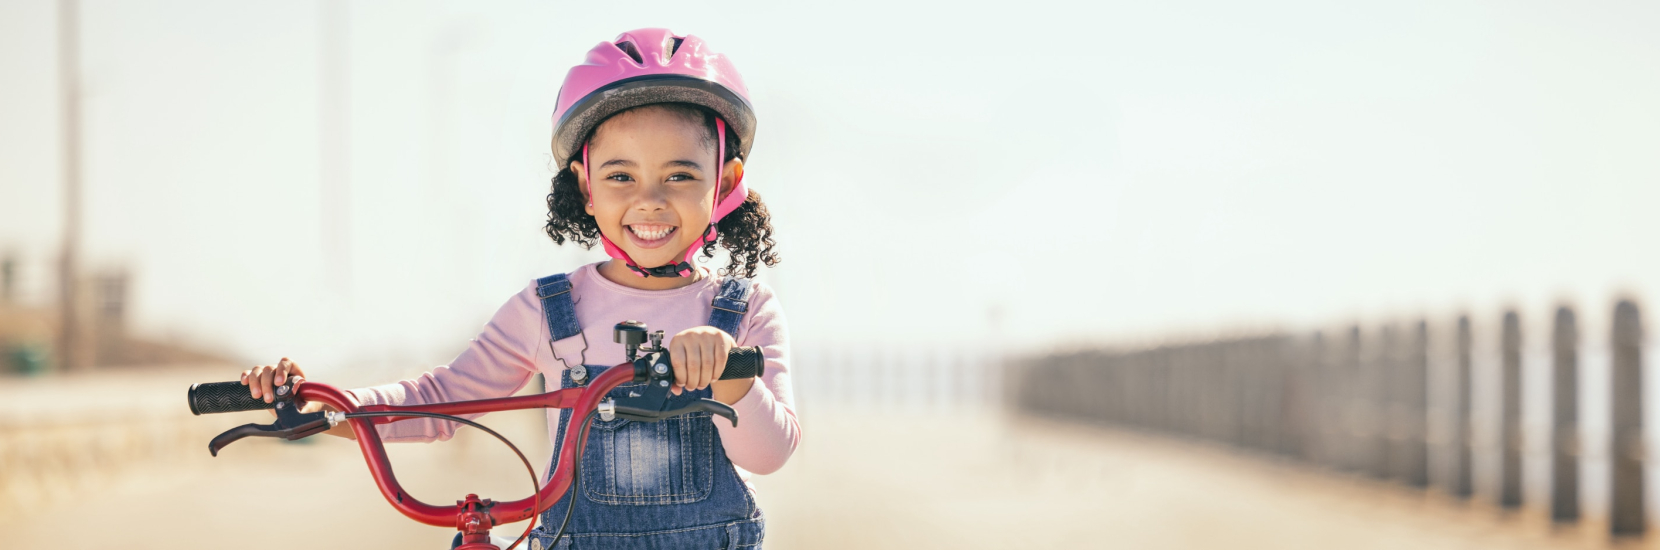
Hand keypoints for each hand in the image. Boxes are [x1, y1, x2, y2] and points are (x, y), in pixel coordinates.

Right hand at [239, 358, 353, 438]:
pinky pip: (249, 374)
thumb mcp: (307, 404)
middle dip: (267, 384)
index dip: (282, 371)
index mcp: (294, 371)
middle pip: (269, 369)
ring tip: (257, 396)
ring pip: (258, 371)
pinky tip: (244, 383)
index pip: (286, 363)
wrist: (296, 409)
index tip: (279, 383)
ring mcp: (268, 375)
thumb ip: (305, 404)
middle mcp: (280, 371)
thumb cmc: (305, 405)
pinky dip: (246, 376)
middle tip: (268, 399)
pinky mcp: (258, 381)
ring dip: (255, 383)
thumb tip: (303, 408)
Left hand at [668, 326, 735, 395]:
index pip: (678, 362)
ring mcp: (707, 335)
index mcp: (677, 340)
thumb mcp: (681, 359)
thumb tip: (676, 390)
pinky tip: (713, 378)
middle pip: (693, 365)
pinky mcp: (721, 338)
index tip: (683, 384)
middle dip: (694, 381)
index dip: (681, 377)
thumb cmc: (692, 352)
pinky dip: (717, 373)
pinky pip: (720, 360)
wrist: (710, 336)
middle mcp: (691, 335)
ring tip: (702, 384)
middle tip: (694, 387)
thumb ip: (676, 376)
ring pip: (707, 364)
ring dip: (705, 380)